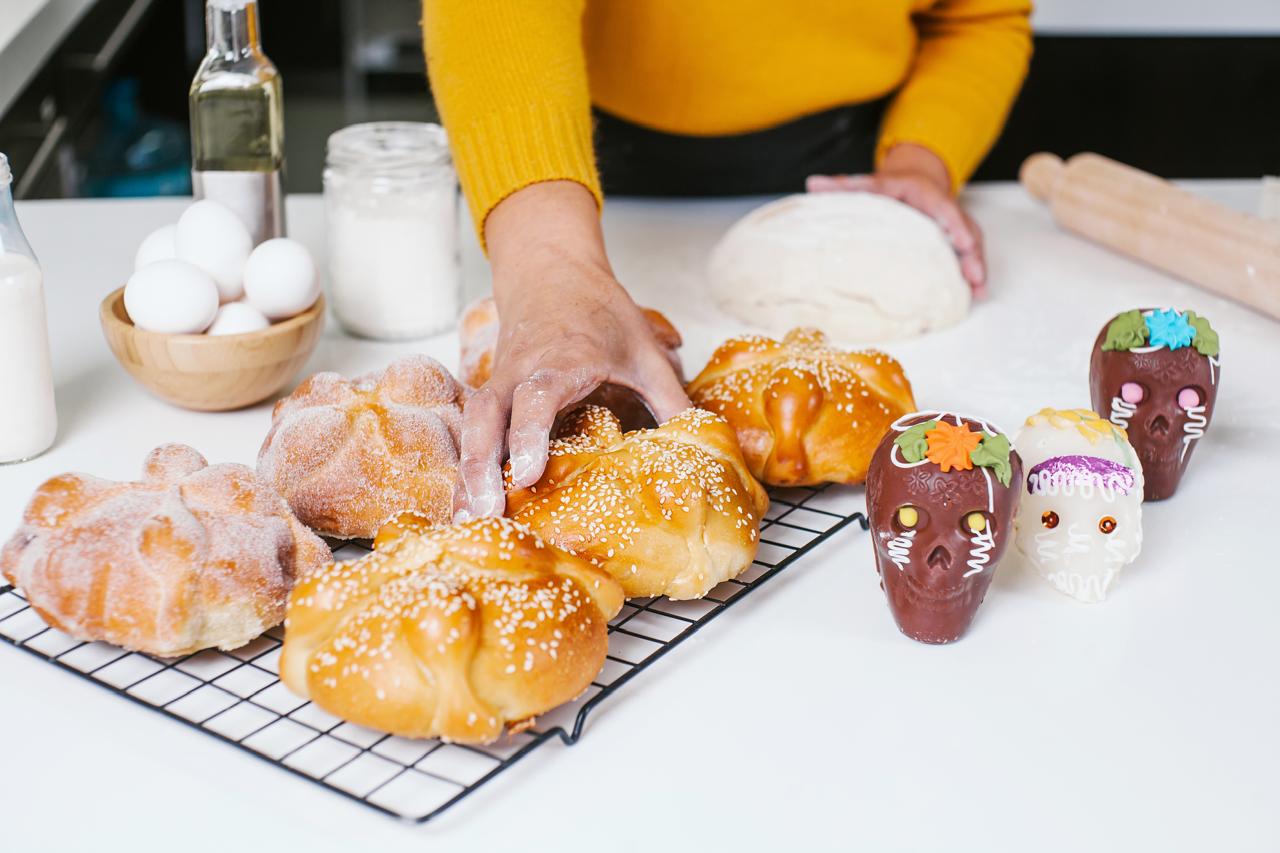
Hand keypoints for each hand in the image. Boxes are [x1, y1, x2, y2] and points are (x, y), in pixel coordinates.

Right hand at [454, 181, 690, 520]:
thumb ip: (671, 398)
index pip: (538, 397)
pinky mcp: (491, 390)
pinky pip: (472, 427)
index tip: (527, 474)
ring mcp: (501, 380)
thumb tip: (700, 443)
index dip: (529, 435)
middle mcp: (522, 370)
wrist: (553, 273)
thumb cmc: (602, 311)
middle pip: (490, 416)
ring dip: (470, 469)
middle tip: (489, 513)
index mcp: (563, 358)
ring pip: (474, 424)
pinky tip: (467, 501)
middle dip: (483, 464)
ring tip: (471, 516)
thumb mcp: (645, 351)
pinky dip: (467, 462)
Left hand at [806, 143, 986, 295]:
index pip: (943, 208)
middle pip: (966, 230)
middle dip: (973, 254)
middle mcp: (945, 211)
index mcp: (926, 195)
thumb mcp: (870, 183)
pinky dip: (972, 274)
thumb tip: (813, 184)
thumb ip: (845, 186)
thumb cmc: (890, 187)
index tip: (963, 241)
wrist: (912, 180)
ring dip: (976, 268)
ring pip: (971, 245)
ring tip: (978, 292)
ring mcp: (953, 227)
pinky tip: (974, 295)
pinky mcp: (955, 241)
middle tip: (975, 277)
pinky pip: (968, 255)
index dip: (955, 224)